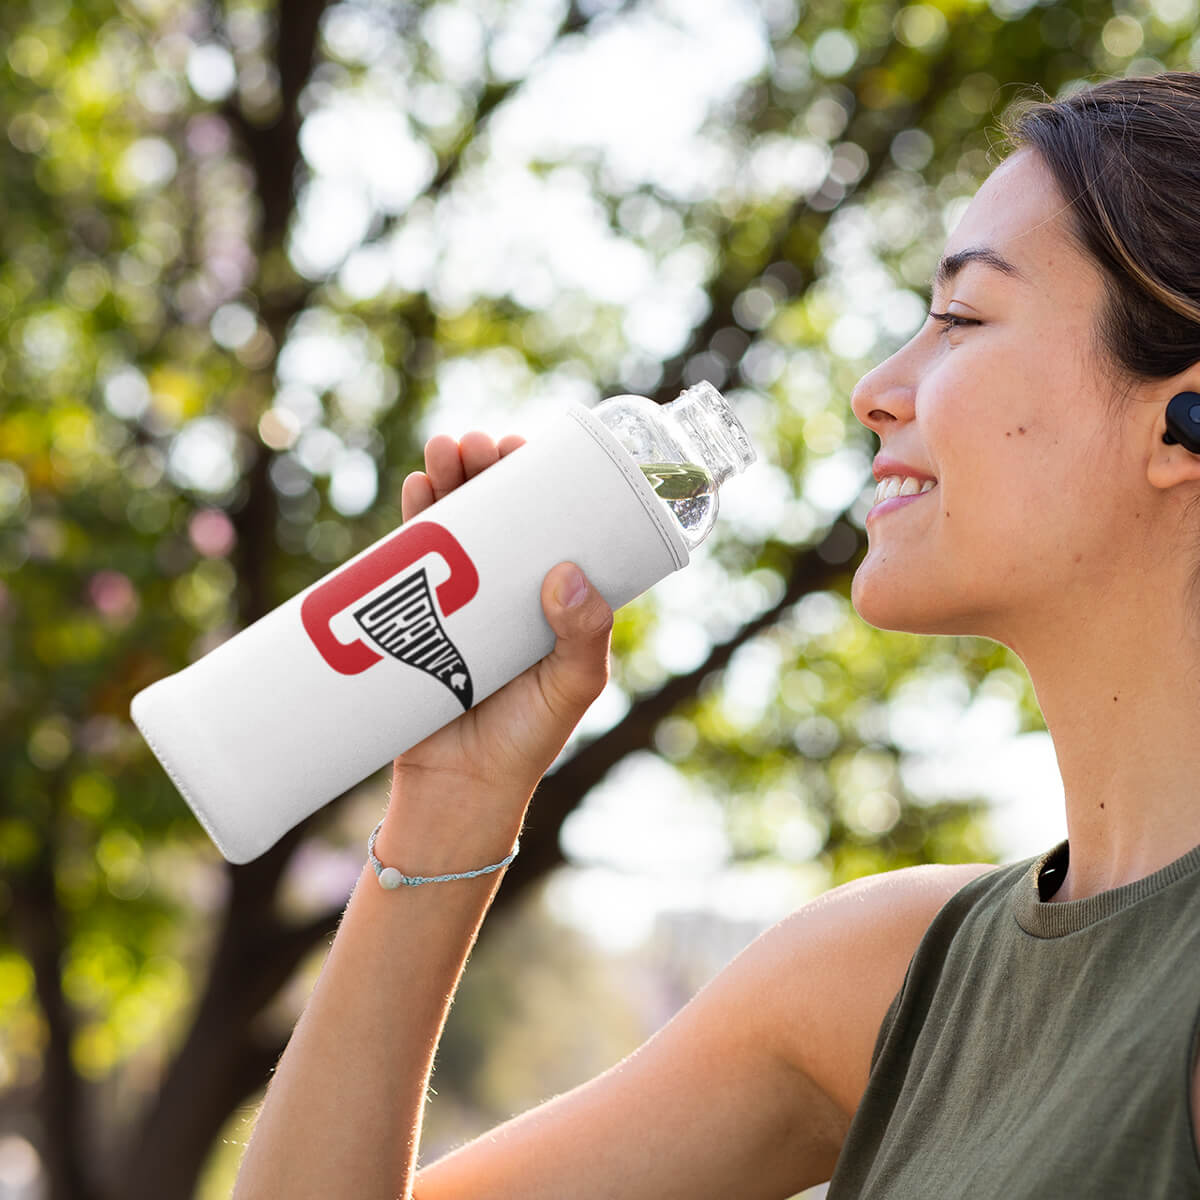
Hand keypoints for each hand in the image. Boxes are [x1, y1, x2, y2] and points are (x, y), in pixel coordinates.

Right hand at [391, 430, 614, 801]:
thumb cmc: (527, 739)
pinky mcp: (415, 616)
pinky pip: (412, 556)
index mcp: (550, 597)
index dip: (536, 479)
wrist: (458, 787)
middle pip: (497, 510)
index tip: (526, 448)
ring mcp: (458, 598)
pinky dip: (415, 516)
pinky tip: (419, 485)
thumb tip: (569, 574)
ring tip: (446, 450)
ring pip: (453, 523)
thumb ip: (582, 639)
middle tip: (480, 445)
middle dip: (484, 467)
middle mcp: (506, 588)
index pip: (547, 522)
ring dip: (448, 477)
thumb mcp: (571, 686)